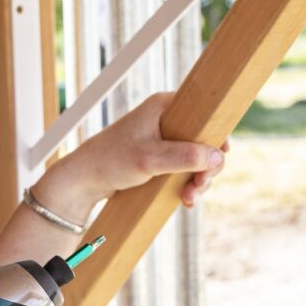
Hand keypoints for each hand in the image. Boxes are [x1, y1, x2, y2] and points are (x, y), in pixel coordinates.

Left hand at [41, 92, 227, 210]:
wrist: (83, 180)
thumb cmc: (110, 161)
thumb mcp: (149, 160)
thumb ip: (184, 157)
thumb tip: (218, 157)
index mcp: (164, 106)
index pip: (204, 111)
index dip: (216, 133)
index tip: (222, 156)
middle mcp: (166, 119)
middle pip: (204, 138)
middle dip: (206, 166)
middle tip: (200, 186)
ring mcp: (163, 138)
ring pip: (196, 157)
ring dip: (197, 179)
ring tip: (188, 198)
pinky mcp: (159, 156)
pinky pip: (183, 167)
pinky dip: (187, 183)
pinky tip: (185, 199)